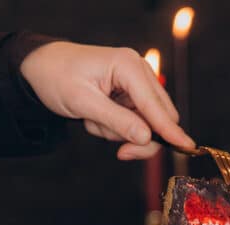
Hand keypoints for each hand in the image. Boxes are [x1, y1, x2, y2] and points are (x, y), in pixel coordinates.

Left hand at [20, 41, 194, 159]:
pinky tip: (97, 117)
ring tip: (94, 121)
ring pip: (147, 124)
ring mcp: (136, 84)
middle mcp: (138, 72)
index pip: (156, 106)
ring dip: (121, 132)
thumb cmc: (57, 77)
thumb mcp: (83, 102)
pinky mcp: (131, 95)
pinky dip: (115, 128)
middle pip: (160, 117)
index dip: (170, 130)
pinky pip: (134, 123)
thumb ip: (117, 121)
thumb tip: (146, 137)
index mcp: (129, 66)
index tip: (187, 148)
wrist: (42, 67)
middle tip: (120, 152)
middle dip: (139, 137)